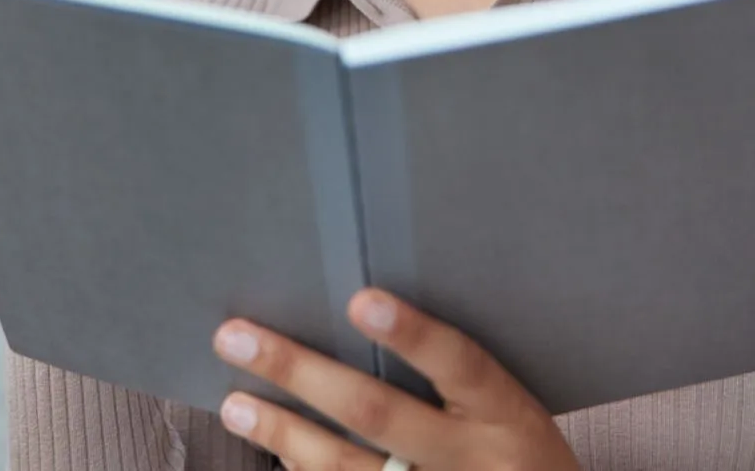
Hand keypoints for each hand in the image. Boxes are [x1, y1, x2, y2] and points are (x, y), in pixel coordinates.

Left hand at [212, 289, 579, 470]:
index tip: (360, 300)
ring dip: (283, 433)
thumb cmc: (518, 456)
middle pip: (380, 414)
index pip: (462, 364)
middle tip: (237, 336)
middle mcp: (472, 462)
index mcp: (508, 415)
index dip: (414, 335)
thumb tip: (365, 305)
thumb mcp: (514, 413)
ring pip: (347, 470)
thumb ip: (459, 376)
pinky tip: (273, 447)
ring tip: (236, 402)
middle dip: (302, 373)